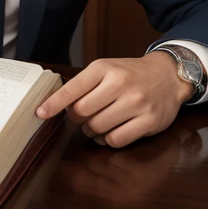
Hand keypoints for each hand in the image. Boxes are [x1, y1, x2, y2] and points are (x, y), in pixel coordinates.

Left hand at [36, 52, 194, 147]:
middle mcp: (120, 83)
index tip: (39, 113)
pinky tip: (110, 132)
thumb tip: (56, 105)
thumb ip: (83, 85)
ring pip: (97, 127)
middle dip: (75, 119)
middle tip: (79, 118)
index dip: (54, 103)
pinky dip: (107, 140)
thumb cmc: (130, 74)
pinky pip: (116, 139)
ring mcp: (136, 103)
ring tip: (96, 124)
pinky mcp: (149, 121)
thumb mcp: (105, 70)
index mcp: (104, 68)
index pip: (73, 88)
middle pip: (82, 112)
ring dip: (90, 131)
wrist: (168, 75)